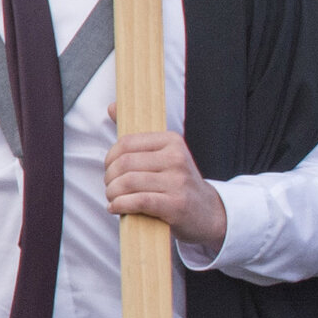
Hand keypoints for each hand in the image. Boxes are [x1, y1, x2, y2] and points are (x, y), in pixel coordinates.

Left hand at [102, 129, 228, 250]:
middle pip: (125, 164)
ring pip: (128, 182)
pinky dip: (120, 205)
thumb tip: (111, 107)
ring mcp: (178, 181)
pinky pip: (138, 201)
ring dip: (113, 193)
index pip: (126, 143)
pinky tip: (116, 208)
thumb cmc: (177, 183)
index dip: (109, 158)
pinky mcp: (176, 204)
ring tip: (113, 198)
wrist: (207, 211)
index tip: (109, 170)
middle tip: (110, 187)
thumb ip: (137, 137)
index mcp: (172, 141)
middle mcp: (176, 158)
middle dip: (109, 178)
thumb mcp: (164, 154)